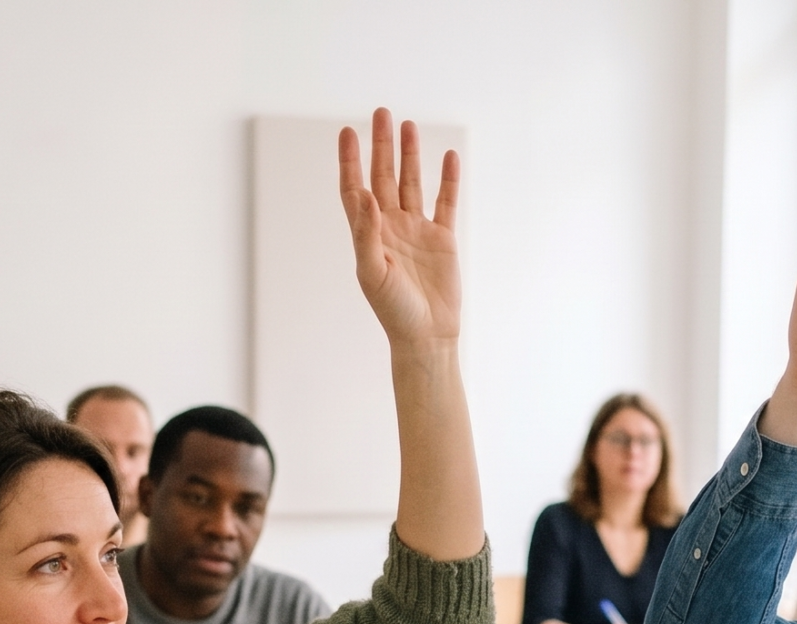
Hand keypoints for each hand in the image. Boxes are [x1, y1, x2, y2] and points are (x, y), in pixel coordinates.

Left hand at [339, 108, 459, 347]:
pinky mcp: (443, 239)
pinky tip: (448, 157)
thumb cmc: (394, 311)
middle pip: (383, 177)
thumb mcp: (373, 273)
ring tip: (408, 126)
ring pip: (412, 183)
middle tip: (380, 113)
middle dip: (381, 146)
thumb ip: (366, 234)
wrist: (427, 336)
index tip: (348, 133)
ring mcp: (417, 231)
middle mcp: (391, 227)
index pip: (354, 189)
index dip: (350, 161)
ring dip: (410, 155)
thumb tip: (363, 195)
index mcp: (369, 234)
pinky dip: (447, 179)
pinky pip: (445, 202)